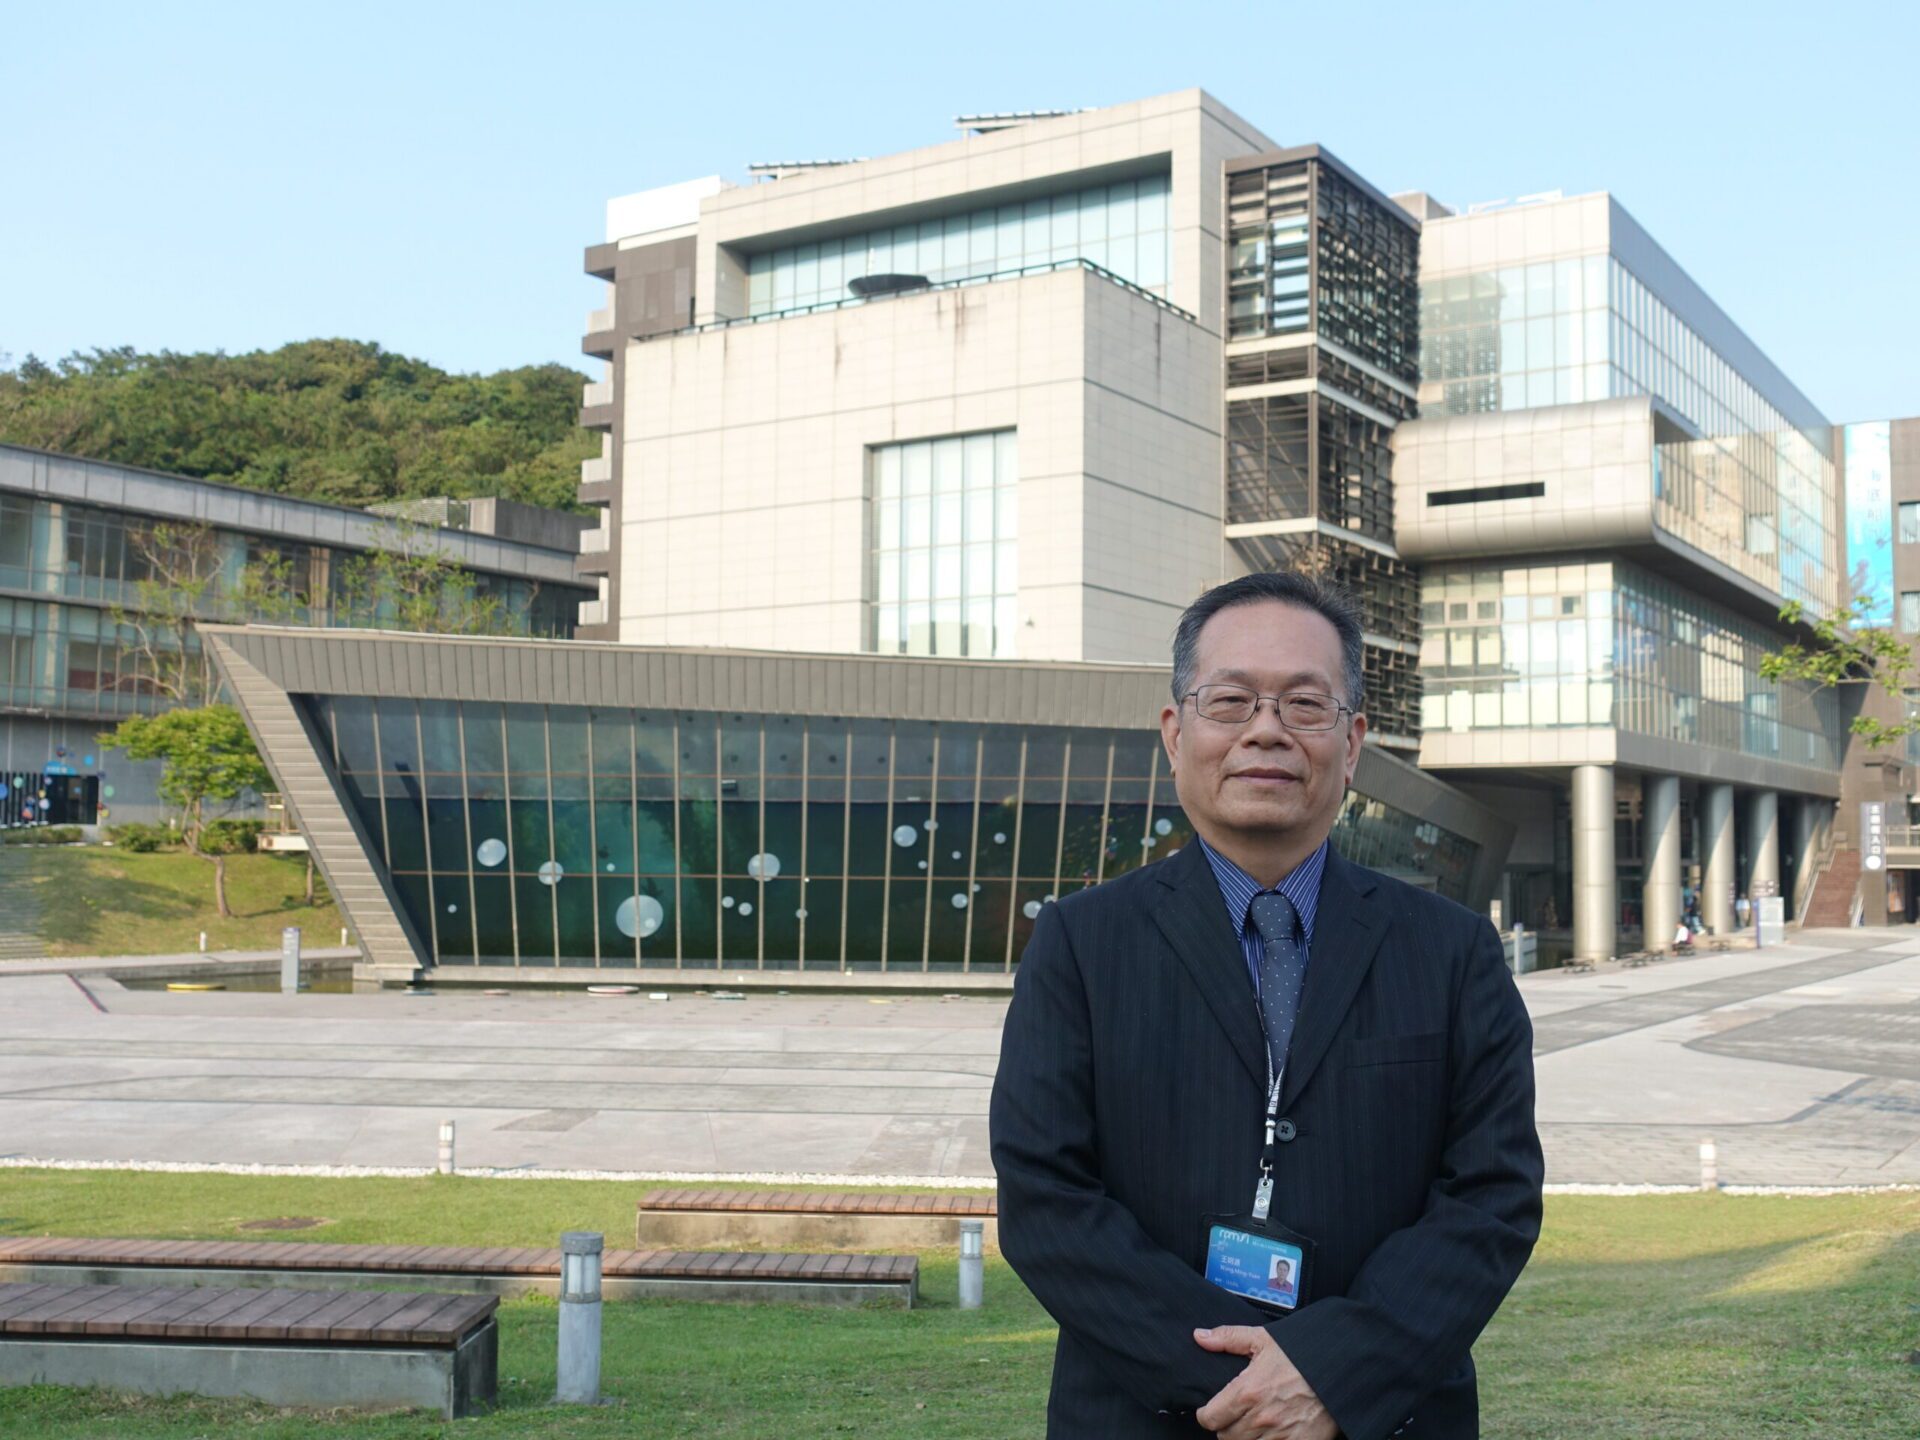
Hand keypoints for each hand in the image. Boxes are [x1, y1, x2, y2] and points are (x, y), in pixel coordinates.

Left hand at [1192, 1326, 1336, 1439]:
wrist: (1341, 1368)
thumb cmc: (1301, 1353)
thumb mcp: (1264, 1339)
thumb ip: (1228, 1338)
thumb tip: (1199, 1336)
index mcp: (1247, 1391)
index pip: (1210, 1418)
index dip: (1207, 1415)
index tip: (1210, 1411)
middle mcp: (1261, 1418)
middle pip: (1226, 1437)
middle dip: (1226, 1427)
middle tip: (1234, 1417)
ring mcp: (1281, 1436)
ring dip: (1245, 1438)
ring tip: (1252, 1426)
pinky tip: (1270, 1435)